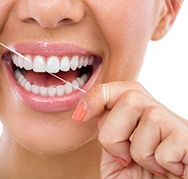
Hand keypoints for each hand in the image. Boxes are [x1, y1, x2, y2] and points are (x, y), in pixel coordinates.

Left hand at [73, 81, 187, 177]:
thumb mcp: (116, 159)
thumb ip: (109, 132)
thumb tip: (96, 109)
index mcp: (145, 120)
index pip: (126, 88)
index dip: (98, 95)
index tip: (80, 116)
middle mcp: (166, 118)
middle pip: (131, 95)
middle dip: (113, 130)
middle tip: (122, 157)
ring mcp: (182, 129)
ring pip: (150, 114)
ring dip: (138, 151)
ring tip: (150, 167)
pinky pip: (169, 142)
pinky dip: (160, 162)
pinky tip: (168, 171)